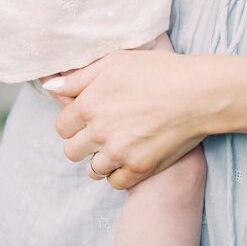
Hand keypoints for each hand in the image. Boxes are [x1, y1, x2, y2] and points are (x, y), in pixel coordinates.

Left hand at [49, 48, 206, 188]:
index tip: (85, 117)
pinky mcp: (139, 168)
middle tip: (99, 131)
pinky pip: (115, 183)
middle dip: (82, 141)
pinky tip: (128, 156)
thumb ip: (78, 77)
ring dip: (99, 158)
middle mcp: (99, 131)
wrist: (197, 93)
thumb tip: (49, 85)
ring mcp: (119, 153)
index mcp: (90, 104)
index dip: (72, 121)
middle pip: (71, 151)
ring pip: (92, 170)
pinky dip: (119, 173)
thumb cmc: (157, 70)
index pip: (61, 126)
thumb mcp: (114, 62)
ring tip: (116, 144)